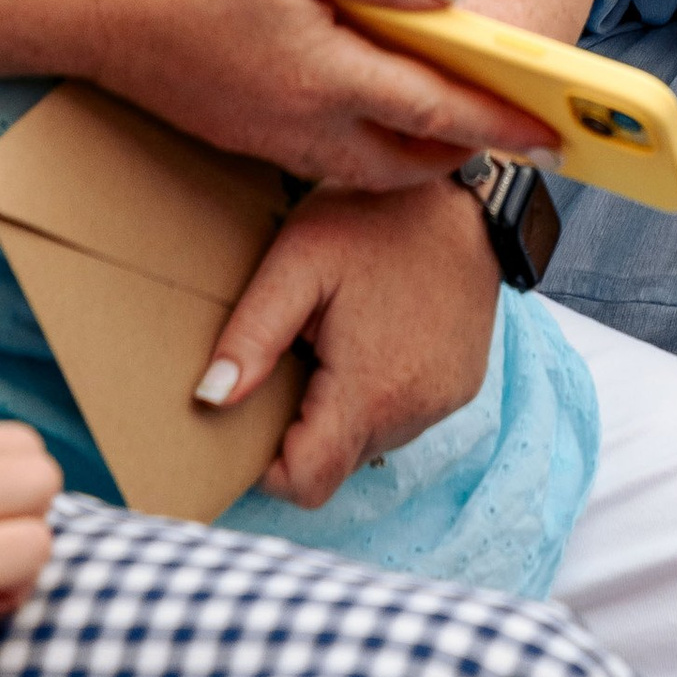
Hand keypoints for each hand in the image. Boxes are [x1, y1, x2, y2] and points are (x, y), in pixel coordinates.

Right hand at [73, 0, 560, 184]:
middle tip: (524, 139)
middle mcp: (302, 124)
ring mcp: (269, 139)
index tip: (556, 133)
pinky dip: (374, 157)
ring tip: (466, 134)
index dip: (502, 123)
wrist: (90, 1)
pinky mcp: (244, 136)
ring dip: (423, 161)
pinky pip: (327, 165)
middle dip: (471, 153)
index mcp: (325, 76)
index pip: (437, 111)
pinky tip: (384, 125)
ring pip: (368, 172)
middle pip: (409, 161)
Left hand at [202, 181, 499, 508]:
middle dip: (305, 427)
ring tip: (342, 339)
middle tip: (300, 354)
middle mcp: (414, 410)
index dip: (270, 463)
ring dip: (344, 409)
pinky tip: (379, 336)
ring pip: (369, 442)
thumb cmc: (376, 218)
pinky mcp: (463, 384)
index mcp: (369, 390)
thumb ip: (252, 332)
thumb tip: (211, 398)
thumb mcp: (299, 258)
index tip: (261, 410)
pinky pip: (404, 417)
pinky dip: (381, 393)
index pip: (307, 483)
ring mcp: (445, 400)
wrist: (466, 194)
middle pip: (336, 464)